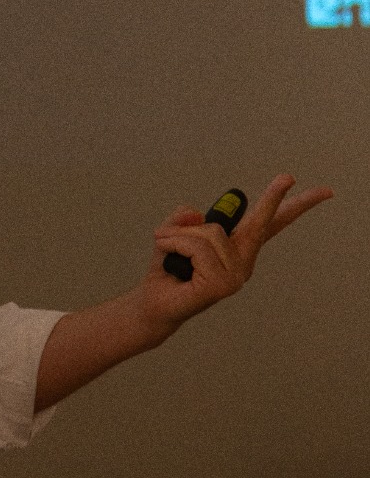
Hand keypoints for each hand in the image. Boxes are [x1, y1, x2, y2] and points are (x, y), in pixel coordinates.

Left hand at [139, 174, 333, 338]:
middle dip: (274, 197)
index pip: (269, 224)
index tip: (324, 192)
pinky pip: (196, 247)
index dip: (291, 205)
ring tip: (169, 249)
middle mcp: (243, 261)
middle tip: (289, 176)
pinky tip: (171, 261)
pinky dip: (174, 245)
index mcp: (238, 247)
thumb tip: (197, 214)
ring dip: (179, 235)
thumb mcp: (172, 232)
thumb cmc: (167, 268)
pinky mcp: (222, 285)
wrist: (153, 302)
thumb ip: (185, 218)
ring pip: (210, 232)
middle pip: (262, 223)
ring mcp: (236, 275)